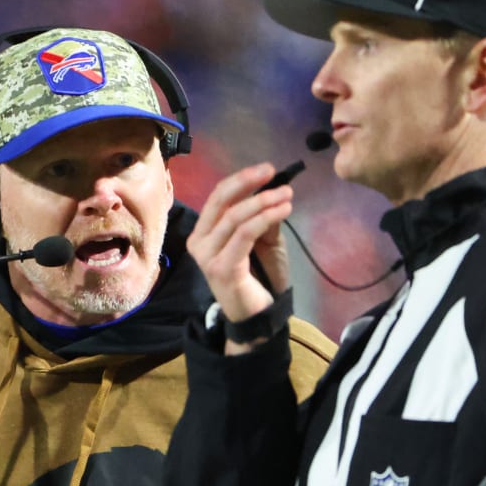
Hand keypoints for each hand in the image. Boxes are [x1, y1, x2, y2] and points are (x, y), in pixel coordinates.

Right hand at [187, 162, 294, 324]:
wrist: (259, 316)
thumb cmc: (260, 277)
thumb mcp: (264, 240)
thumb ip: (262, 216)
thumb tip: (272, 188)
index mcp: (204, 232)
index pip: (218, 197)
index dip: (241, 179)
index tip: (267, 169)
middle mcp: (199, 242)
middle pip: (221, 201)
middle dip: (248, 183)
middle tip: (272, 173)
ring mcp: (207, 256)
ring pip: (234, 216)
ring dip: (263, 201)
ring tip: (287, 196)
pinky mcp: (222, 268)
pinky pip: (244, 234)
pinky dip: (265, 217)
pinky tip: (283, 210)